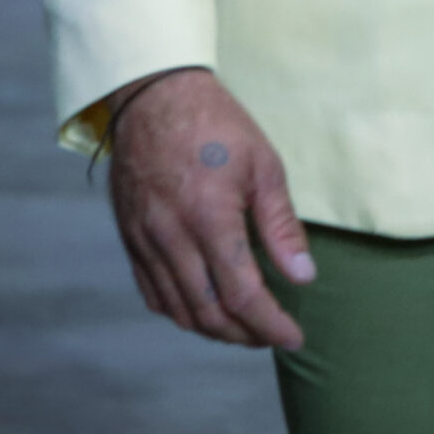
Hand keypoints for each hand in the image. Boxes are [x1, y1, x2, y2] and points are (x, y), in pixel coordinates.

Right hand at [106, 67, 314, 349]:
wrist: (153, 96)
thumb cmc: (215, 124)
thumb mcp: (263, 165)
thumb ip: (281, 225)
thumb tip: (303, 275)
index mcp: (209, 218)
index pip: (241, 294)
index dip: (270, 324)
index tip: (292, 336)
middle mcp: (171, 238)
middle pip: (207, 313)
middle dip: (244, 334)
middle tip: (272, 335)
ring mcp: (144, 241)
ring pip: (178, 310)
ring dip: (214, 330)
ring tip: (244, 328)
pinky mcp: (130, 239)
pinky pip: (153, 293)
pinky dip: (181, 312)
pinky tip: (204, 309)